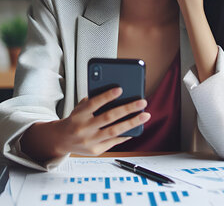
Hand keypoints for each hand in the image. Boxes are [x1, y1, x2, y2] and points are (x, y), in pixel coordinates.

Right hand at [21, 88, 150, 160]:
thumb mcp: (80, 107)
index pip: (93, 103)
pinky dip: (126, 134)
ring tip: (145, 115)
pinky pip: (114, 141)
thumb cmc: (76, 119)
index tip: (120, 89)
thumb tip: (119, 94)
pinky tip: (136, 128)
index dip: (106, 96)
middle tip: (142, 102)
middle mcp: (83, 128)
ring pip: (115, 130)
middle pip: (108, 117)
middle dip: (128, 109)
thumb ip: (95, 101)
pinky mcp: (95, 150)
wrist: (61, 140)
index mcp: (78, 115)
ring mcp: (90, 141)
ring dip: (132, 122)